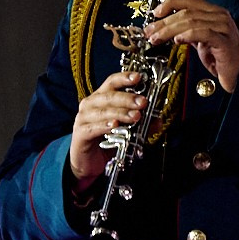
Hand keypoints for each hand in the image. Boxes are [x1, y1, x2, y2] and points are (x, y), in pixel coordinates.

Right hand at [68, 70, 146, 188]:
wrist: (89, 162)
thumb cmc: (107, 141)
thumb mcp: (128, 130)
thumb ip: (142, 124)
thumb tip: (158, 120)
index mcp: (101, 99)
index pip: (111, 83)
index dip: (124, 78)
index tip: (138, 77)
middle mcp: (90, 105)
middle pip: (108, 96)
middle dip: (127, 98)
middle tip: (142, 103)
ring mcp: (83, 119)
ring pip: (102, 111)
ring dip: (120, 113)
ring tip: (135, 116)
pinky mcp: (80, 133)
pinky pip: (92, 127)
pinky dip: (104, 125)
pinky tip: (115, 125)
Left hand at [146, 0, 238, 92]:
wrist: (236, 71)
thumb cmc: (217, 54)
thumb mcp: (197, 38)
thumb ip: (182, 29)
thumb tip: (158, 27)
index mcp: (213, 11)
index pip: (189, 0)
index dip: (170, 3)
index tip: (155, 13)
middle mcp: (220, 16)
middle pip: (186, 13)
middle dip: (164, 23)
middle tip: (149, 32)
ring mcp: (224, 28)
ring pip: (192, 22)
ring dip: (169, 30)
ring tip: (157, 39)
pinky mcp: (225, 42)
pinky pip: (204, 33)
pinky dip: (188, 35)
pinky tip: (177, 40)